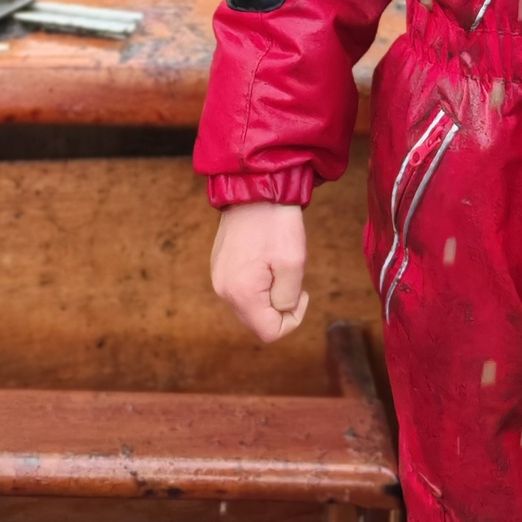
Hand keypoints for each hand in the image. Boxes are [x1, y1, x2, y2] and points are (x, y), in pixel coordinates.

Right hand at [210, 202, 308, 342]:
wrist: (255, 188)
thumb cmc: (276, 223)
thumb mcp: (293, 263)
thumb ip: (288, 298)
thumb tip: (280, 312)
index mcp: (241, 293)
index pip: (270, 333)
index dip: (292, 320)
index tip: (302, 293)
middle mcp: (224, 290)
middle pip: (258, 321)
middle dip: (281, 306)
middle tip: (292, 276)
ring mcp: (219, 278)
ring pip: (251, 305)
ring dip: (271, 293)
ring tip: (279, 264)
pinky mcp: (221, 266)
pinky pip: (244, 289)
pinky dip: (260, 282)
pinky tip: (267, 258)